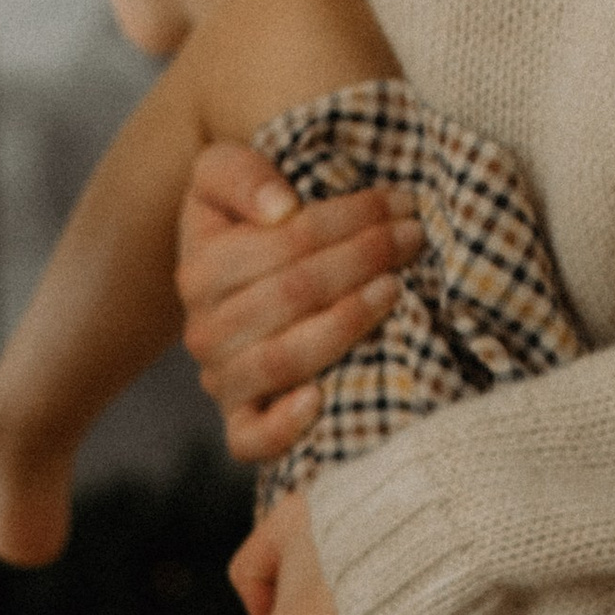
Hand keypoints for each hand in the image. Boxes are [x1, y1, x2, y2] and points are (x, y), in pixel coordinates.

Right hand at [178, 146, 418, 465]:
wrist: (226, 284)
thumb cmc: (242, 222)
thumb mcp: (222, 174)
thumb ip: (240, 174)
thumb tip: (281, 208)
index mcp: (200, 271)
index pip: (284, 243)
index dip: (348, 219)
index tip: (400, 203)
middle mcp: (203, 331)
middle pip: (292, 295)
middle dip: (362, 259)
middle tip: (414, 238)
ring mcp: (222, 381)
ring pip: (283, 358)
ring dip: (347, 323)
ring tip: (394, 289)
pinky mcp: (239, 424)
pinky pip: (251, 440)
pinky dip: (284, 426)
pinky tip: (322, 397)